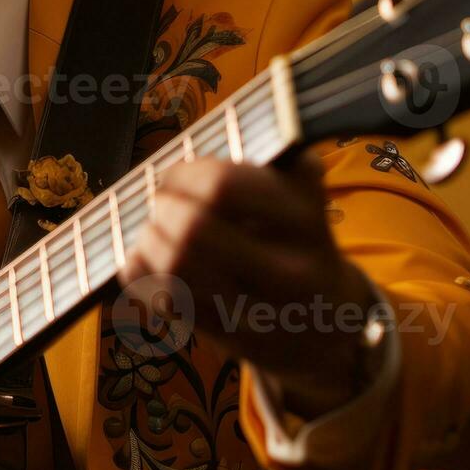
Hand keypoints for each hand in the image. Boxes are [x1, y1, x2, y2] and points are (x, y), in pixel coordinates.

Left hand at [125, 153, 381, 416]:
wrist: (327, 335)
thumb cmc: (304, 252)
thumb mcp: (311, 206)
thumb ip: (279, 169)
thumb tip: (232, 133)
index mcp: (305, 224)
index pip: (225, 187)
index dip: (187, 173)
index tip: (177, 173)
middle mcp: (284, 271)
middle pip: (192, 229)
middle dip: (163, 206)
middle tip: (162, 201)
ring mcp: (253, 310)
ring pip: (174, 266)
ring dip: (149, 238)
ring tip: (153, 228)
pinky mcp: (222, 336)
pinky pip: (162, 297)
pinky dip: (142, 270)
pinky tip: (149, 258)